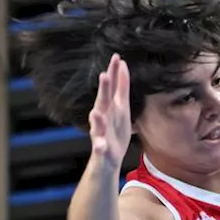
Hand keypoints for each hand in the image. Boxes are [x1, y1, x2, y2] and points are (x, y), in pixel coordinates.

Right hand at [88, 53, 131, 167]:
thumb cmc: (114, 134)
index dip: (115, 75)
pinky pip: (100, 148)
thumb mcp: (121, 111)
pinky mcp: (102, 150)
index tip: (117, 57)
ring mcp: (101, 134)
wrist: (106, 161)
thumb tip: (123, 69)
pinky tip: (100, 145)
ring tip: (96, 112)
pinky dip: (100, 146)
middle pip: (103, 103)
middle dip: (104, 90)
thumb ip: (121, 91)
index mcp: (112, 110)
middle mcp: (104, 119)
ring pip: (98, 125)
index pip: (113, 89)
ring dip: (97, 119)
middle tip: (105, 74)